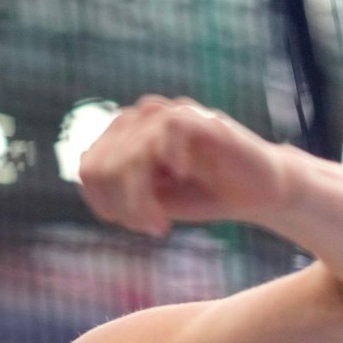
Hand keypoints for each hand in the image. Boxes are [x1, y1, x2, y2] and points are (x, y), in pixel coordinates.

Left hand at [77, 95, 295, 236]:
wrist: (257, 192)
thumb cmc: (201, 194)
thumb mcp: (149, 198)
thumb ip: (116, 187)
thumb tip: (85, 172)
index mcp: (125, 137)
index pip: (89, 167)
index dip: (103, 203)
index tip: (132, 224)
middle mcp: (142, 119)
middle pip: (103, 165)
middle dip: (121, 205)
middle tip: (149, 227)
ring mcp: (170, 114)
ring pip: (129, 155)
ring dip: (138, 198)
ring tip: (158, 223)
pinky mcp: (199, 118)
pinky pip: (165, 134)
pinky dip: (168, 166)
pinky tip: (181, 179)